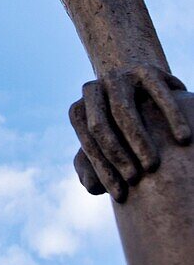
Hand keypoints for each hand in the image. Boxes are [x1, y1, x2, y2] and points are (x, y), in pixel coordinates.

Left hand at [69, 65, 189, 202]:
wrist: (140, 93)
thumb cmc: (119, 133)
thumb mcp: (103, 149)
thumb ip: (91, 167)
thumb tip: (90, 185)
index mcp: (80, 110)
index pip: (87, 141)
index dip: (102, 169)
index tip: (121, 194)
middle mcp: (94, 90)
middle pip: (100, 125)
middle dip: (116, 155)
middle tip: (136, 179)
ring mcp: (119, 77)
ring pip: (123, 109)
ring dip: (137, 140)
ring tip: (153, 166)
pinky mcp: (146, 70)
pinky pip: (158, 92)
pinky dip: (171, 116)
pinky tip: (183, 139)